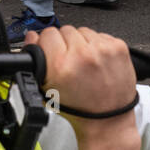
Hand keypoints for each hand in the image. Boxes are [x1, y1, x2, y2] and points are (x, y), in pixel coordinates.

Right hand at [32, 25, 139, 149]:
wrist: (107, 119)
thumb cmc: (79, 110)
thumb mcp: (48, 90)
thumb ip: (36, 60)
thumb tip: (31, 36)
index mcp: (61, 65)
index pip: (47, 34)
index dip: (48, 44)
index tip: (52, 53)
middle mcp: (82, 55)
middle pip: (65, 30)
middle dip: (65, 44)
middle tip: (70, 63)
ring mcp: (102, 49)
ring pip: (82, 31)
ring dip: (82, 43)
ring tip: (85, 64)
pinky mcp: (118, 47)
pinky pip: (100, 35)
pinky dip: (97, 46)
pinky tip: (97, 62)